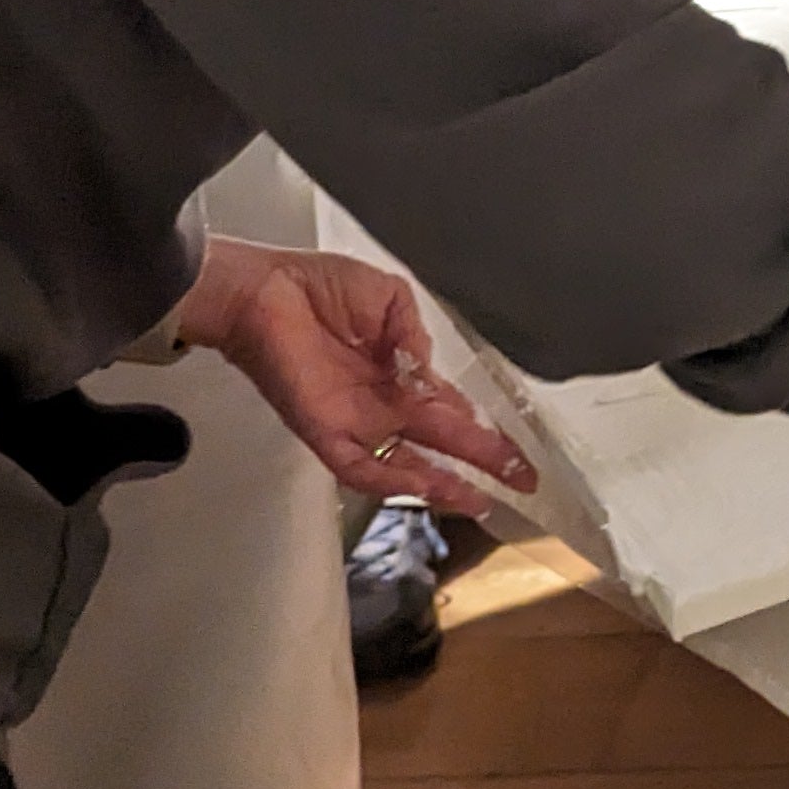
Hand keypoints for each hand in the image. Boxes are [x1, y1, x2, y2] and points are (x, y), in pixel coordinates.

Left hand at [175, 237, 537, 514]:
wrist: (266, 291)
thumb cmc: (321, 287)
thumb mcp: (388, 297)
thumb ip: (413, 335)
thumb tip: (427, 369)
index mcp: (401, 372)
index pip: (452, 409)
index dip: (486, 429)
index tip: (518, 450)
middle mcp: (384, 404)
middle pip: (442, 442)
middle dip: (484, 462)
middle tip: (522, 480)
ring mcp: (356, 422)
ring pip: (406, 466)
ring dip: (442, 485)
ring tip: (479, 501)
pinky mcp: (325, 431)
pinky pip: (360, 466)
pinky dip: (391, 480)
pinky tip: (423, 487)